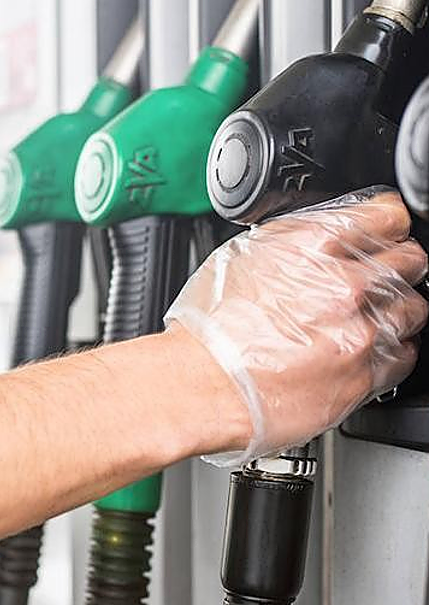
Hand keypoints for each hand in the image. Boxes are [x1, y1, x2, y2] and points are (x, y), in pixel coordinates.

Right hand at [165, 189, 427, 464]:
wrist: (198, 387)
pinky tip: (369, 349)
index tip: (385, 229)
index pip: (385, 216)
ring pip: (414, 308)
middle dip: (398, 264)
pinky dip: (394, 350)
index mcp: (312, 246)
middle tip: (378, 275)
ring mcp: (359, 331)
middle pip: (410, 260)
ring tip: (371, 317)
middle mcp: (343, 285)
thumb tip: (314, 239)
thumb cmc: (205, 331)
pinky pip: (405, 356)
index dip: (387, 222)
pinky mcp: (363, 376)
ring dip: (398, 309)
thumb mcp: (237, 259)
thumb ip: (288, 244)